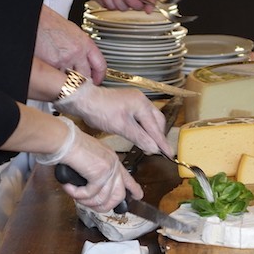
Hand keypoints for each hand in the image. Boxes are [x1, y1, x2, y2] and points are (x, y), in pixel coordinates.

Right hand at [35, 5, 105, 83]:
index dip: (100, 76)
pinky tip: (52, 70)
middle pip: (85, 76)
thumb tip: (83, 59)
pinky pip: (57, 76)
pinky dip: (54, 75)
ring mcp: (65, 59)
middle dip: (81, 80)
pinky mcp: (52, 64)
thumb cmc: (50, 23)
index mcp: (85, 43)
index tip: (97, 81)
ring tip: (60, 73)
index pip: (100, 65)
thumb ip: (80, 46)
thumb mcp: (72, 32)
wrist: (36, 19)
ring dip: (66, 78)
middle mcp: (77, 52)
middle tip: (77, 82)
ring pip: (70, 78)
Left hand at [54, 81, 172, 155]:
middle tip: (159, 149)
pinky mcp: (129, 102)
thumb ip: (140, 138)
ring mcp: (135, 100)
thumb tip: (153, 148)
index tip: (169, 153)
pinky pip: (142, 116)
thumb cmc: (100, 111)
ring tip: (150, 144)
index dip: (162, 142)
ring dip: (151, 131)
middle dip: (158, 135)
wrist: (84, 100)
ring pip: (150, 118)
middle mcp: (142, 100)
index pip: (155, 127)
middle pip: (157, 121)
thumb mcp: (121, 127)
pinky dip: (144, 126)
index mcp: (141, 104)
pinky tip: (141, 134)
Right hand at [59, 129, 142, 211]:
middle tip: (94, 207)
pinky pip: (89, 194)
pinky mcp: (99, 174)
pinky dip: (76, 194)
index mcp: (112, 159)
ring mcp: (108, 170)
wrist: (63, 139)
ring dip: (87, 202)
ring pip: (102, 198)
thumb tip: (91, 191)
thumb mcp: (88, 159)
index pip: (128, 178)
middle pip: (119, 195)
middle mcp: (113, 164)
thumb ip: (94, 173)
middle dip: (105, 206)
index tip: (138, 196)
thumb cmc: (70, 146)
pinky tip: (69, 187)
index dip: (134, 189)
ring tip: (76, 196)